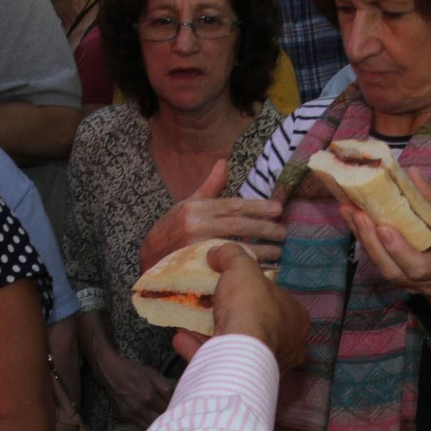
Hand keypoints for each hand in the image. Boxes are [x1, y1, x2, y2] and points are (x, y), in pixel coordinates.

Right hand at [96, 351, 173, 426]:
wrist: (110, 371)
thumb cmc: (133, 371)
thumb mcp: (153, 374)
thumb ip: (166, 388)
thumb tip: (178, 399)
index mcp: (149, 397)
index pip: (168, 411)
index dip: (176, 412)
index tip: (182, 412)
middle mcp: (139, 409)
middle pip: (159, 422)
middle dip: (169, 422)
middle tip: (177, 421)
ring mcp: (130, 415)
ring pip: (149, 428)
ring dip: (158, 427)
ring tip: (167, 425)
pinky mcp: (123, 417)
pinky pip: (139, 426)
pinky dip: (147, 426)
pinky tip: (153, 423)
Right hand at [138, 160, 284, 271]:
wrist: (148, 257)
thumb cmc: (171, 228)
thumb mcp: (187, 204)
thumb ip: (209, 186)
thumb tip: (223, 162)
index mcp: (195, 208)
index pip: (232, 205)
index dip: (257, 207)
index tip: (278, 209)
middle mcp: (195, 226)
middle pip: (237, 225)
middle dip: (263, 228)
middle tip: (283, 232)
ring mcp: (195, 248)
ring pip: (233, 247)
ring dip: (259, 250)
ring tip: (278, 251)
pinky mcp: (196, 268)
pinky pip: (226, 267)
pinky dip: (244, 266)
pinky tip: (261, 268)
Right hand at [174, 243, 307, 368]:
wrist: (238, 351)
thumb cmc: (250, 306)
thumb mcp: (242, 268)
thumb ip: (232, 255)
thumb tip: (217, 252)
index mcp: (297, 319)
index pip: (277, 301)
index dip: (255, 291)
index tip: (233, 287)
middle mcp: (288, 345)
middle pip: (256, 325)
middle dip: (232, 316)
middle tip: (211, 305)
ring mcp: (266, 366)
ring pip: (238, 347)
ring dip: (212, 334)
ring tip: (189, 320)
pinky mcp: (242, 380)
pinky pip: (220, 361)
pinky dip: (200, 350)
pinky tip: (181, 338)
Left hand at [342, 169, 430, 301]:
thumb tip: (413, 172)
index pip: (417, 266)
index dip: (399, 249)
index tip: (384, 227)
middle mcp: (417, 281)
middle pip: (390, 268)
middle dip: (371, 241)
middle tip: (359, 214)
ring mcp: (401, 279)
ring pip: (378, 263)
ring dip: (361, 236)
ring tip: (347, 209)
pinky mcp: (390, 271)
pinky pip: (374, 257)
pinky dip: (361, 236)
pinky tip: (350, 215)